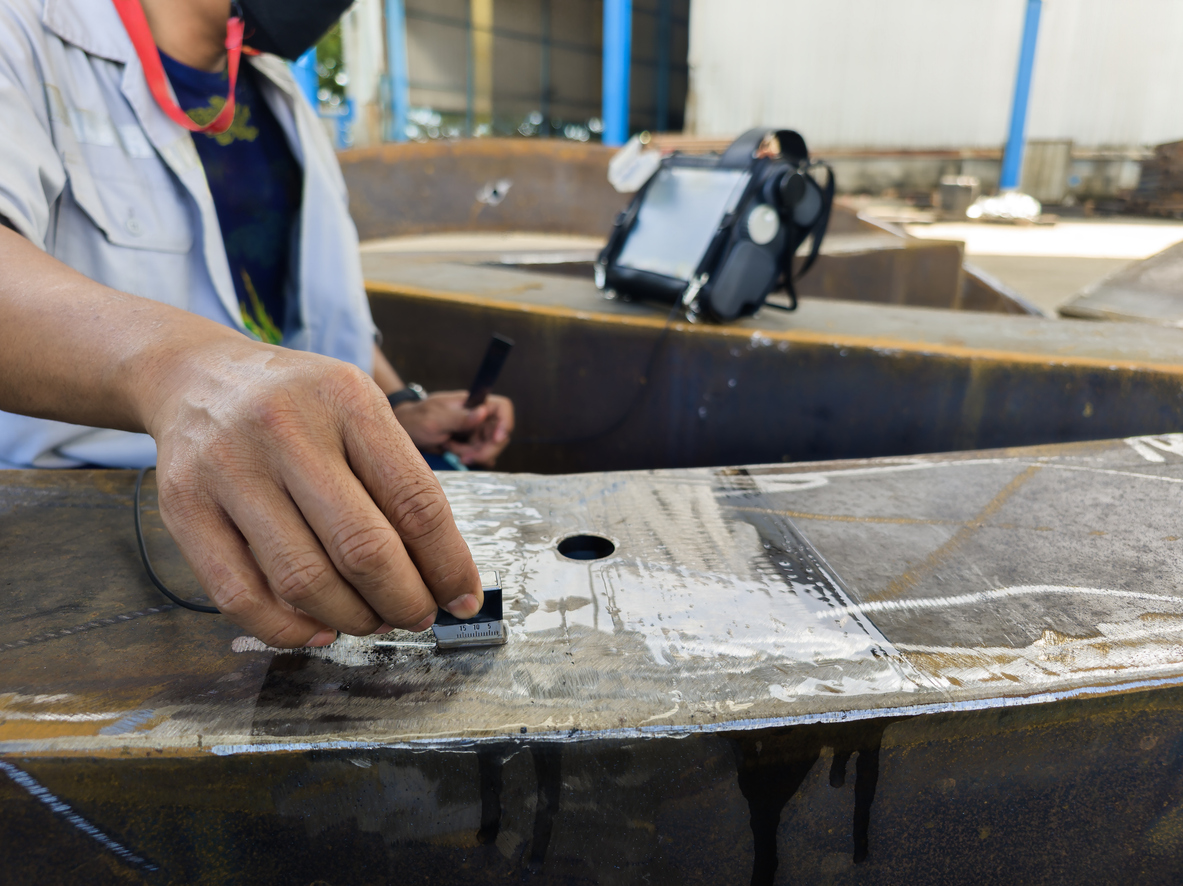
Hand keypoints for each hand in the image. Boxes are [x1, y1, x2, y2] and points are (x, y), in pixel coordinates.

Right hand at [142, 341, 484, 647]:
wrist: (196, 375)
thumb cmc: (298, 404)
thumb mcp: (358, 408)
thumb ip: (399, 478)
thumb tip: (444, 571)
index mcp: (347, 401)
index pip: (416, 502)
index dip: (447, 564)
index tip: (462, 598)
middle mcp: (287, 430)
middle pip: (363, 548)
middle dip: (404, 601)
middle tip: (418, 616)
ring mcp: (230, 469)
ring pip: (304, 580)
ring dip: (353, 619)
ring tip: (373, 620)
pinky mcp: (184, 507)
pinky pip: (239, 595)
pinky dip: (289, 630)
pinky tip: (319, 629)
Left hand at [393, 391, 513, 467]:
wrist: (405, 430)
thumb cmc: (417, 418)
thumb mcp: (436, 419)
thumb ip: (460, 418)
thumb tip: (483, 412)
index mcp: (473, 402)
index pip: (502, 407)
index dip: (505, 423)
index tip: (496, 440)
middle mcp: (478, 415)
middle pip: (499, 434)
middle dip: (485, 449)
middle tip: (465, 458)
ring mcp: (475, 430)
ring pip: (488, 447)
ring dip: (472, 454)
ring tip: (449, 448)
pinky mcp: (469, 443)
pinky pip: (479, 454)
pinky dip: (468, 457)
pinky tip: (451, 452)